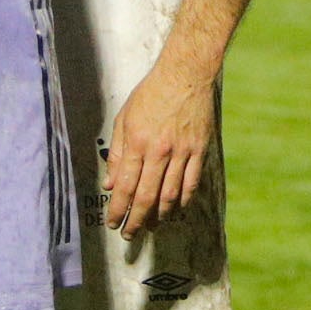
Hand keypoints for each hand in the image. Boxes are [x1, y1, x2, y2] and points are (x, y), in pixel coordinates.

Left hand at [101, 61, 216, 236]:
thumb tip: (111, 183)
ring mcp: (182, 152)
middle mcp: (159, 150)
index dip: (118, 209)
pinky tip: (175, 210)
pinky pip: (191, 183)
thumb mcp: (124, 118)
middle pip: (147, 196)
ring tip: (152, 226)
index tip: (112, 223)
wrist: (185, 75)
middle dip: (136, 220)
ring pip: (170, 194)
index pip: (126, 185)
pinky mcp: (199, 150)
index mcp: (137, 142)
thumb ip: (117, 153)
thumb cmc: (151, 94)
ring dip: (160, 215)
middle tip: (130, 234)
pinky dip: (183, 201)